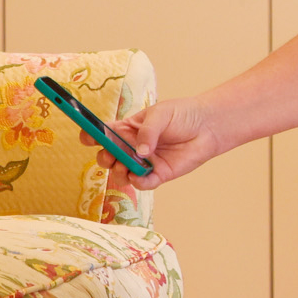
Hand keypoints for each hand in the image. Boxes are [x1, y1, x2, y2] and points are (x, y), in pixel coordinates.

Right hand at [85, 99, 226, 190]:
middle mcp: (130, 148)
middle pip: (106, 158)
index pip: (101, 134)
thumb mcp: (161, 114)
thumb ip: (147, 131)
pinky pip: (142, 183)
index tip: (89, 137)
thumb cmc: (182, 115)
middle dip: (104, 158)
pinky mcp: (158, 174)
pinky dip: (139, 181)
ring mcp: (143, 162)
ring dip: (119, 172)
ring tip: (129, 164)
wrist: (208, 125)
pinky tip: (142, 174)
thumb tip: (139, 152)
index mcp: (126, 129)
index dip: (90, 136)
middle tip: (112, 155)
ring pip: (120, 174)